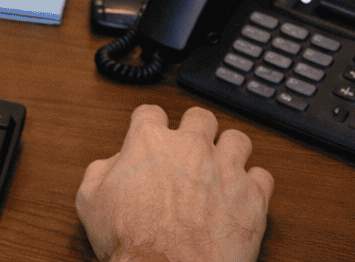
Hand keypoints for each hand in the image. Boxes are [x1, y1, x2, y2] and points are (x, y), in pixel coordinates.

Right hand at [76, 104, 273, 261]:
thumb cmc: (132, 241)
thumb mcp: (90, 201)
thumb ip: (101, 171)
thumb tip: (115, 164)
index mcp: (149, 142)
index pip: (150, 112)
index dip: (149, 124)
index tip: (152, 135)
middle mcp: (190, 147)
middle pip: (200, 117)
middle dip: (195, 129)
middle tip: (191, 148)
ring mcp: (225, 169)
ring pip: (238, 139)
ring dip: (229, 150)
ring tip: (222, 167)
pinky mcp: (252, 197)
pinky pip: (263, 176)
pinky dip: (254, 184)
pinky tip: (242, 194)